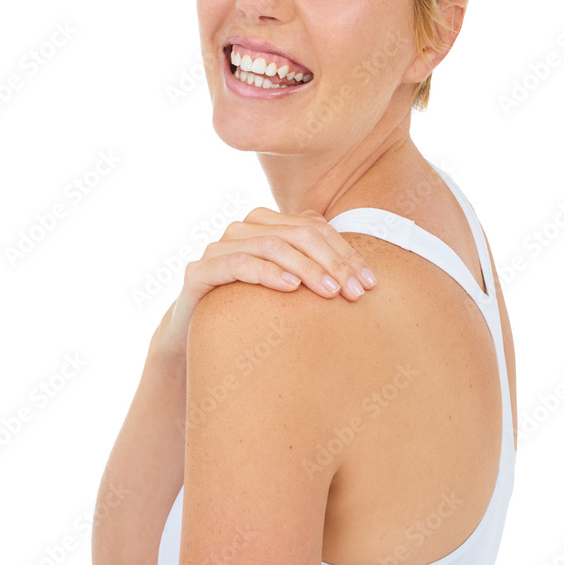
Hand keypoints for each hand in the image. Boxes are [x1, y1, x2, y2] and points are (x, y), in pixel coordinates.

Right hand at [153, 207, 377, 358]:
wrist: (193, 338)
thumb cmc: (249, 313)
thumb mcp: (288, 291)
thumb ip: (315, 272)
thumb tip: (364, 274)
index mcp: (266, 225)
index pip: (316, 228)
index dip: (346, 253)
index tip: (370, 283)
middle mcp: (243, 230)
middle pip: (298, 234)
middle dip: (332, 262)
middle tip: (354, 291)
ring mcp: (219, 248)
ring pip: (271, 244)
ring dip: (306, 268)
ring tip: (330, 292)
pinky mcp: (199, 272)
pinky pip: (236, 263)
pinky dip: (266, 272)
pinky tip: (290, 288)